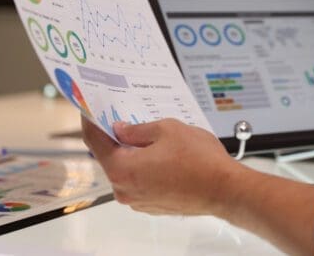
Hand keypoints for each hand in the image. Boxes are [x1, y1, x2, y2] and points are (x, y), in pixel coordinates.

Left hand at [82, 116, 240, 215]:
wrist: (225, 189)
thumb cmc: (200, 161)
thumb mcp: (167, 129)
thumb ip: (137, 130)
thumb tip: (121, 129)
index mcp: (122, 170)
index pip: (94, 141)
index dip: (90, 121)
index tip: (88, 110)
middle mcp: (125, 190)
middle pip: (110, 157)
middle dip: (115, 136)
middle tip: (121, 116)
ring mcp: (139, 200)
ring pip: (128, 169)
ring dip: (133, 152)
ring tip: (149, 133)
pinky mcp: (153, 204)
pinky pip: (141, 180)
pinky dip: (145, 166)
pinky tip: (160, 152)